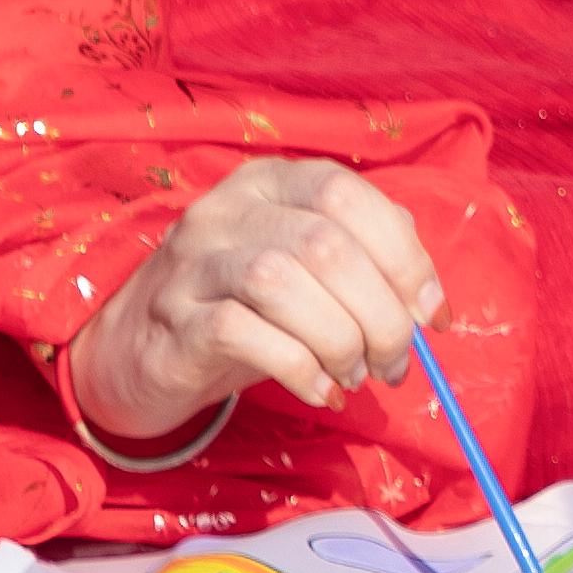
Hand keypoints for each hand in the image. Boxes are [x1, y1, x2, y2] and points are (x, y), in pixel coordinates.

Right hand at [72, 157, 441, 446]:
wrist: (141, 350)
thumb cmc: (243, 306)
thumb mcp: (305, 268)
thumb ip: (364, 260)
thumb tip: (428, 301)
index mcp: (271, 182)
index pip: (347, 194)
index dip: (404, 257)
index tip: (431, 316)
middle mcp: (227, 210)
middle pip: (324, 243)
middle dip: (380, 313)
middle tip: (395, 362)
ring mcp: (193, 262)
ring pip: (281, 281)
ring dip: (340, 340)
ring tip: (356, 376)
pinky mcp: (175, 320)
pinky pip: (244, 334)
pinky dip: (301, 368)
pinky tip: (322, 390)